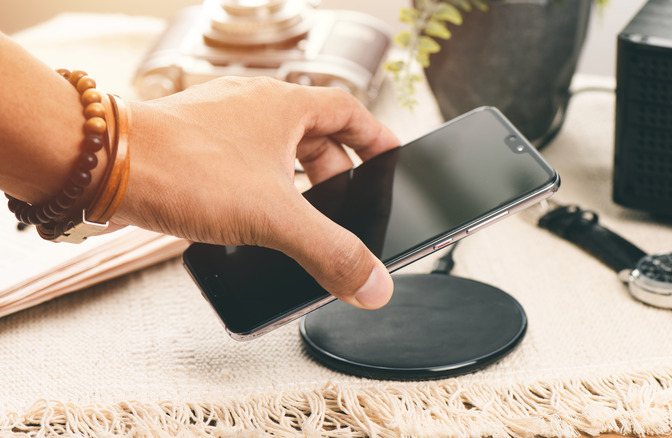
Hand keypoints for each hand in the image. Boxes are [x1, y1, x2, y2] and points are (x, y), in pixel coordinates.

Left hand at [115, 77, 398, 308]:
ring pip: (276, 148)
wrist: (102, 164)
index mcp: (284, 105)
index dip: (375, 136)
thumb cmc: (183, 167)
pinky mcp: (194, 143)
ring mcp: (221, 122)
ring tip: (299, 218)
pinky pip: (243, 161)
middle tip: (345, 206)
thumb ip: (329, 252)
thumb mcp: (273, 216)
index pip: (349, 111)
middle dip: (335, 172)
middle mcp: (254, 105)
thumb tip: (374, 285)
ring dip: (294, 182)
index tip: (391, 158)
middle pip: (314, 134)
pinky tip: (252, 217)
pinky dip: (259, 186)